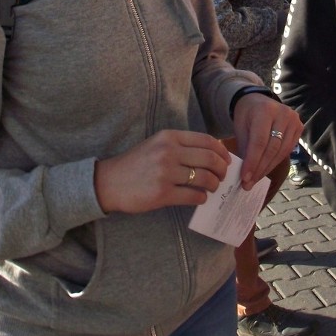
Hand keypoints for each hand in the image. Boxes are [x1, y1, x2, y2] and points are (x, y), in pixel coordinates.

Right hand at [94, 130, 230, 213]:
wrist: (109, 182)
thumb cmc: (136, 164)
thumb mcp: (156, 145)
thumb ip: (180, 146)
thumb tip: (212, 155)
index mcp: (169, 137)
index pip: (207, 141)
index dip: (222, 152)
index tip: (227, 160)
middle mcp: (169, 152)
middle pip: (210, 159)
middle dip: (222, 170)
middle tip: (222, 177)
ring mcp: (166, 173)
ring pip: (205, 178)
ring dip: (214, 185)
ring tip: (213, 188)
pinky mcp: (162, 193)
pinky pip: (193, 196)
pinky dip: (202, 198)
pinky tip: (200, 198)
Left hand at [232, 93, 301, 189]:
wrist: (258, 101)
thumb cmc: (247, 115)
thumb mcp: (240, 127)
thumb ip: (244, 147)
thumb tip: (246, 174)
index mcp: (265, 111)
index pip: (259, 142)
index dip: (253, 162)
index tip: (245, 178)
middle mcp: (283, 114)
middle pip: (272, 148)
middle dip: (260, 168)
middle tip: (248, 184)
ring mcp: (294, 120)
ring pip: (281, 152)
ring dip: (267, 168)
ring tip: (255, 180)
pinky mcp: (299, 127)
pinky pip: (287, 150)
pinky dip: (275, 162)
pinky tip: (265, 170)